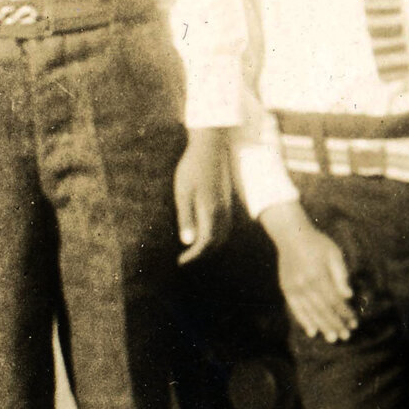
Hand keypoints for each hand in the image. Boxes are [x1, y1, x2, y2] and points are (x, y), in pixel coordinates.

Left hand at [174, 127, 236, 264]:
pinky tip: (205, 231)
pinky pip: (225, 225)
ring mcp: (227, 205)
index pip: (205, 244)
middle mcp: (223, 211)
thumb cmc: (192, 168)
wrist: (210, 147)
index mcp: (211, 211)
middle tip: (186, 258)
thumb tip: (187, 242)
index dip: (193, 256)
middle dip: (202, 254)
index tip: (180, 262)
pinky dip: (216, 235)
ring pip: (223, 235)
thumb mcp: (183, 193)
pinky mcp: (227, 199)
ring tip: (194, 248)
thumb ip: (186, 218)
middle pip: (216, 243)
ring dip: (210, 245)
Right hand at [262, 203, 356, 341]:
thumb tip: (349, 296)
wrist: (291, 235)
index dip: (345, 313)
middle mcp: (305, 284)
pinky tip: (312, 331)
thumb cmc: (317, 243)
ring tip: (333, 338)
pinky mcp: (286, 289)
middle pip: (323, 310)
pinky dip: (304, 321)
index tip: (354, 323)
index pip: (335, 300)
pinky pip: (296, 309)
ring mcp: (294, 288)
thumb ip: (341, 275)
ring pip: (310, 312)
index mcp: (319, 275)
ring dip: (322, 326)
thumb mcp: (334, 253)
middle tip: (346, 337)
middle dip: (336, 324)